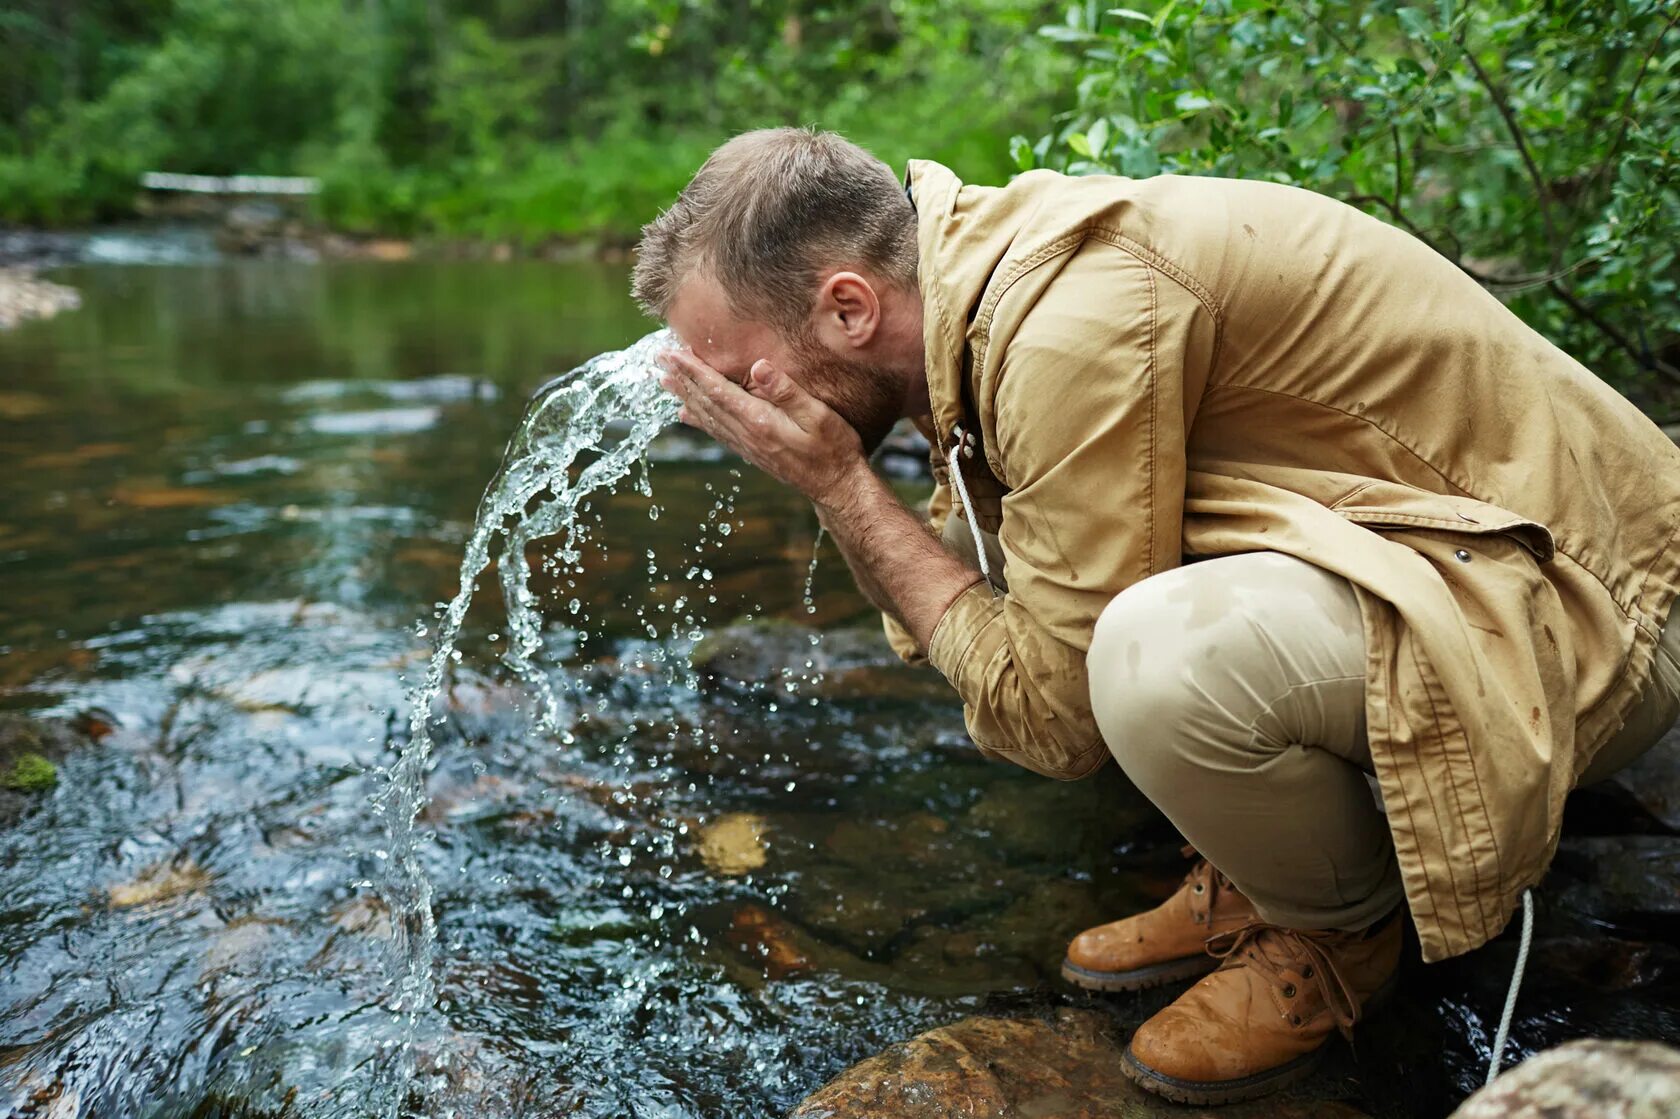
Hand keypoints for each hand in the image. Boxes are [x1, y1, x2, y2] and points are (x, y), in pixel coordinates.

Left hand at [658, 348, 869, 504]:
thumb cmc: (834, 448)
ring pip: (707, 417)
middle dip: (681, 379)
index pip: (717, 391)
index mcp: (759, 421)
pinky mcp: (752, 452)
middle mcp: (746, 435)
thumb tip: (758, 367)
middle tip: (658, 359)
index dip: (693, 370)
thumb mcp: (818, 415)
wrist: (837, 487)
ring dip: (685, 396)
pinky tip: (687, 413)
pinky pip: (717, 432)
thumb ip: (787, 392)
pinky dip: (699, 419)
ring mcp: (747, 446)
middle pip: (705, 402)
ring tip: (664, 380)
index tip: (672, 353)